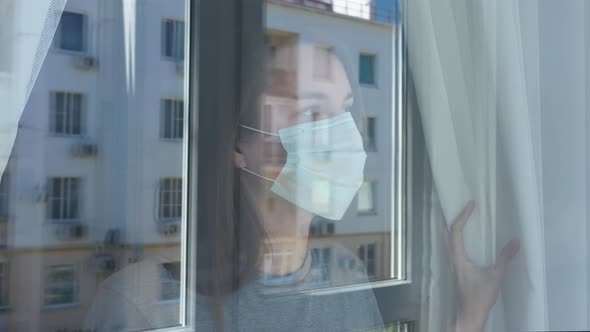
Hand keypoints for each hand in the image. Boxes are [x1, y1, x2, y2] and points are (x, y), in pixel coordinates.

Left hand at [446, 201, 519, 331]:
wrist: (469, 315)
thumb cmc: (479, 298)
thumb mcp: (495, 277)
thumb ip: (505, 259)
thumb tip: (516, 241)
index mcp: (458, 258)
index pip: (456, 231)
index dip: (463, 216)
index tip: (471, 204)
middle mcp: (452, 259)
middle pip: (447, 233)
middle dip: (454, 218)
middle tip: (464, 207)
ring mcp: (453, 265)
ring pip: (448, 241)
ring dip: (454, 228)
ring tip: (465, 219)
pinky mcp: (456, 270)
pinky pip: (453, 248)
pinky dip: (457, 238)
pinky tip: (466, 240)